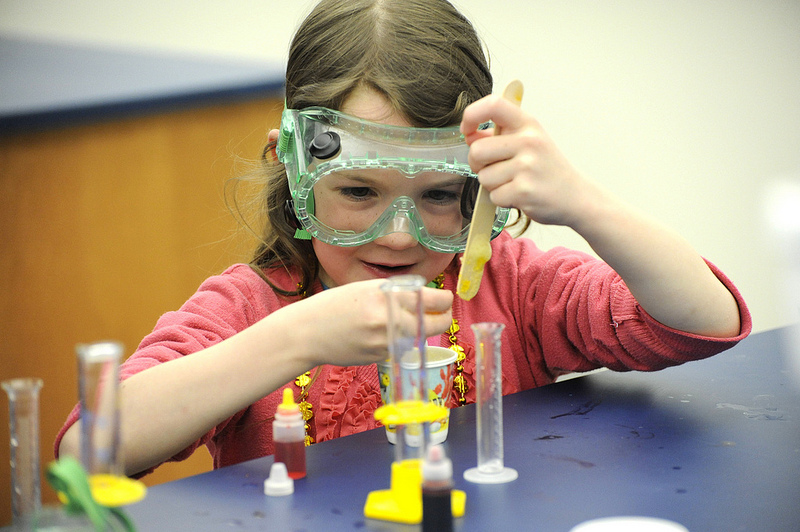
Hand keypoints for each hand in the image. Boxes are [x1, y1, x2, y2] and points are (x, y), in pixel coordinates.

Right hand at [278, 279, 453, 367]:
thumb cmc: (335, 305)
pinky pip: (401, 347)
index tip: (446, 300)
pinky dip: (398, 340)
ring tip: (397, 320)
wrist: (307, 333)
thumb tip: (427, 299)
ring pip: (420, 336)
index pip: (435, 300)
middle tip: (439, 313)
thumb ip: (397, 293)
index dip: (446, 300)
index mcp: (388, 296)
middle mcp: (391, 320)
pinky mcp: (381, 357)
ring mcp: (387, 342)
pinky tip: (375, 333)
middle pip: (438, 323)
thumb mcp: (366, 288)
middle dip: (442, 318)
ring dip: (418, 329)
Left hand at [461, 94, 601, 229]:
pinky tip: (519, 195)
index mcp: (528, 124)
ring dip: (492, 185)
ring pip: (483, 177)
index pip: (493, 105)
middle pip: (477, 150)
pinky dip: (501, 200)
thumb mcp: (528, 142)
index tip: (467, 130)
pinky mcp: (524, 191)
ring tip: (514, 182)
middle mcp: (529, 141)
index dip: (471, 115)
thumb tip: (469, 134)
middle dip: (477, 164)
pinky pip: (493, 196)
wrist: (575, 197)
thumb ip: (499, 135)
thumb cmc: (547, 169)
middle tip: (494, 168)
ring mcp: (527, 166)